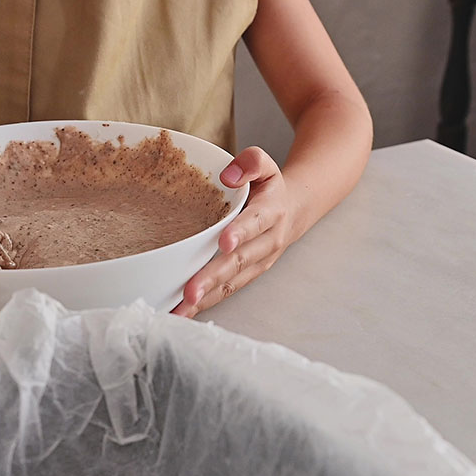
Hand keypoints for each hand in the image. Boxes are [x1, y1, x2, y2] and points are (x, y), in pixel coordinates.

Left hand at [173, 147, 299, 318]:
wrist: (292, 211)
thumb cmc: (269, 188)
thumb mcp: (265, 166)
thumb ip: (251, 163)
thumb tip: (228, 176)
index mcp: (271, 211)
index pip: (256, 222)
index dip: (242, 232)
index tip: (224, 242)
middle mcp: (268, 241)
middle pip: (240, 261)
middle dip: (214, 277)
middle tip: (191, 291)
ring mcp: (259, 262)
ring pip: (233, 282)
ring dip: (208, 297)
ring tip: (183, 308)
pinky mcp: (248, 275)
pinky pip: (228, 291)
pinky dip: (206, 303)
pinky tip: (184, 312)